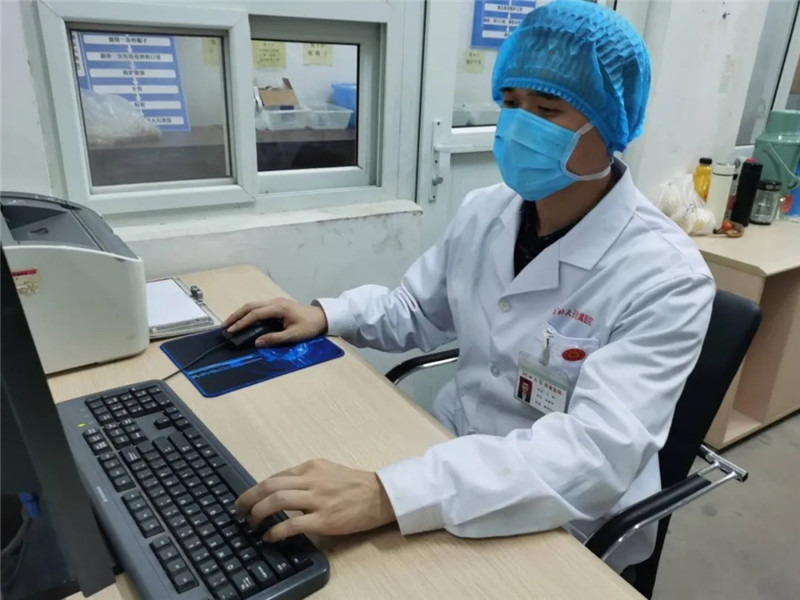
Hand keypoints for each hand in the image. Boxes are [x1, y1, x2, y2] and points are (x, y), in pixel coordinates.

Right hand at [222, 298, 327, 346]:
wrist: (322, 317)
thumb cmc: (309, 326)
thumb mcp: (293, 336)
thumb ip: (275, 339)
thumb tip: (257, 342)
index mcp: (279, 308)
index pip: (255, 314)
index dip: (242, 322)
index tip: (231, 330)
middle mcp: (275, 302)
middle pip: (250, 306)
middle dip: (236, 315)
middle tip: (225, 326)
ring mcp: (275, 301)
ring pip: (253, 305)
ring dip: (241, 313)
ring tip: (230, 323)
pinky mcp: (277, 304)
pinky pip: (258, 306)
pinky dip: (248, 313)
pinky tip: (243, 320)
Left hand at [235, 459, 395, 541]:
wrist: (381, 496)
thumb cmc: (355, 485)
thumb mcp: (328, 471)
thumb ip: (307, 477)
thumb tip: (281, 490)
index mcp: (312, 466)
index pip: (276, 476)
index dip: (257, 488)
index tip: (247, 499)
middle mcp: (312, 479)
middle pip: (271, 485)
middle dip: (250, 498)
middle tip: (240, 510)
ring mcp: (318, 499)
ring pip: (278, 500)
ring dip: (259, 512)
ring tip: (252, 523)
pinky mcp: (325, 519)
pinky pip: (293, 523)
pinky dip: (276, 530)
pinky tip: (269, 537)